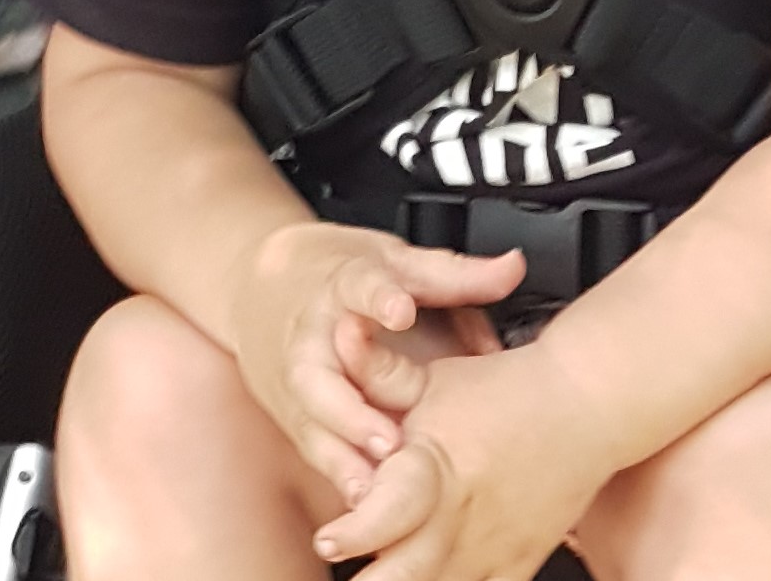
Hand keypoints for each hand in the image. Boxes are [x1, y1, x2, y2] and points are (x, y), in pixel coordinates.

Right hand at [230, 222, 525, 500]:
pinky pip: (315, 451)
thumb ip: (454, 275)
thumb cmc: (337, 278)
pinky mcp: (295, 418)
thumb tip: (513, 268)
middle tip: (389, 439)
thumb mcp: (395, 261)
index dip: (378, 297)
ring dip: (342, 458)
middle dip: (349, 408)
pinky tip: (365, 509)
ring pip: (311, 423)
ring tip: (377, 492)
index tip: (400, 308)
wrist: (257, 288)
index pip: (357, 285)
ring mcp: (297, 383)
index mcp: (340, 285)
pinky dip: (339, 477)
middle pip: (317, 372)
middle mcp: (311, 337)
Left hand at [315, 348, 618, 580]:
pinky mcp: (518, 565)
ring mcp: (492, 548)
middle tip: (350, 574)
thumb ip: (378, 370)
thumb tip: (338, 332)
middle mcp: (462, 516)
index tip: (328, 540)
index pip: (392, 510)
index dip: (355, 533)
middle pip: (406, 576)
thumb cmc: (504, 388)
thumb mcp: (435, 378)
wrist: (585, 404)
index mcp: (438, 466)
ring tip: (382, 574)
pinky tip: (435, 580)